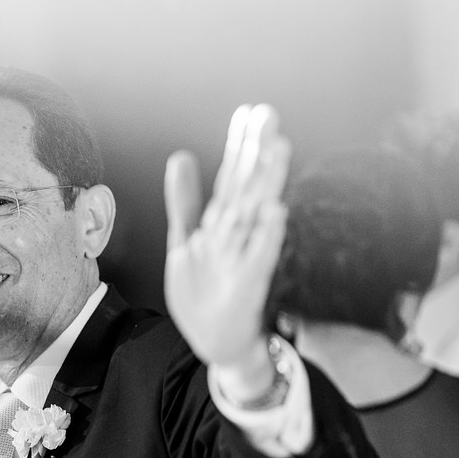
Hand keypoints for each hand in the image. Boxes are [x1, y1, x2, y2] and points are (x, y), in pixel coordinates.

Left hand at [163, 104, 289, 379]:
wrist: (219, 345)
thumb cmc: (206, 293)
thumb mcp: (185, 241)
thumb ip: (183, 200)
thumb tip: (180, 155)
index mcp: (221, 225)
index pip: (231, 179)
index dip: (239, 147)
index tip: (249, 112)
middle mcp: (236, 238)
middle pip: (246, 189)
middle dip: (257, 153)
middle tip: (269, 114)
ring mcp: (244, 260)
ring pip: (255, 215)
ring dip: (267, 183)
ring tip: (278, 148)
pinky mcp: (248, 286)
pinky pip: (259, 258)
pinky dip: (267, 236)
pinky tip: (275, 212)